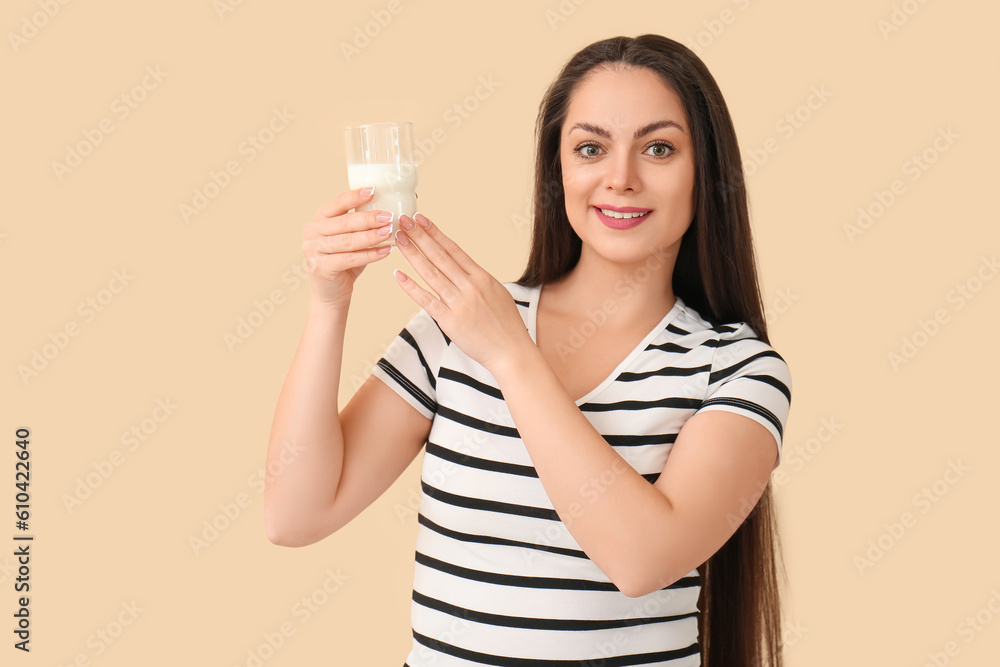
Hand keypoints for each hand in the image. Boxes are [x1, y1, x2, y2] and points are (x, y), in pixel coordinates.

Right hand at [301, 187, 395, 307]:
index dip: (355, 196)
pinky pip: (350, 259)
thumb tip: (392, 206)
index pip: (338, 203)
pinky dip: (370, 255)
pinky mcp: (321, 267)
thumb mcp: (351, 238)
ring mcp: (314, 250)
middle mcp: (313, 232)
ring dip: (371, 236)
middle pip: (344, 222)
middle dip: (368, 218)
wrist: (331, 292)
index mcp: (319, 219)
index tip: (374, 190)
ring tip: (389, 232)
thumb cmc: (344, 261)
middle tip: (389, 216)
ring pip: (347, 241)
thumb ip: (363, 224)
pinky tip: (386, 251)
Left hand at [392, 213, 533, 370]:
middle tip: (404, 221)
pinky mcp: (450, 321)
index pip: (454, 249)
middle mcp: (470, 286)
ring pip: (431, 273)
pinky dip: (411, 287)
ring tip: (399, 240)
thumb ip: (478, 281)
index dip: (435, 233)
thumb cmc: (506, 325)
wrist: (511, 351)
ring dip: (413, 255)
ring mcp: (459, 303)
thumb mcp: (498, 293)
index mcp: (482, 277)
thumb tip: (464, 270)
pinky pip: (427, 301)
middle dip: (420, 237)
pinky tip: (399, 275)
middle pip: (440, 256)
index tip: (422, 219)